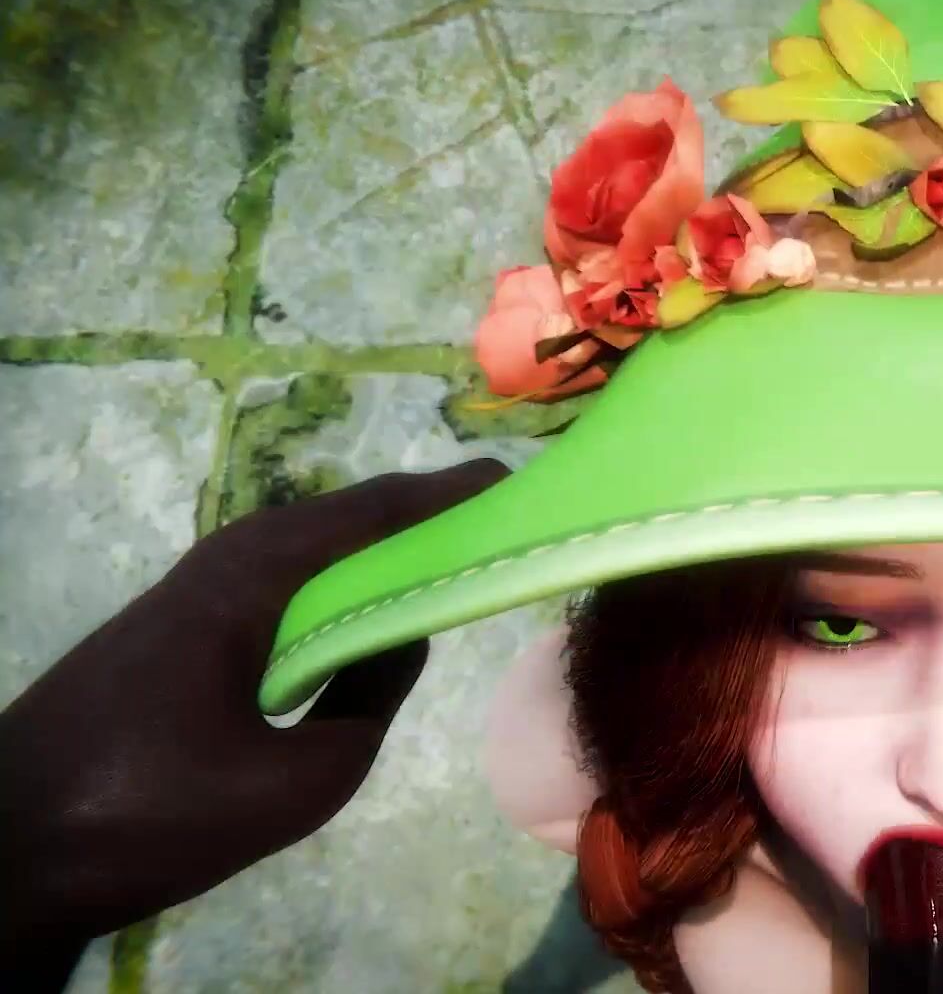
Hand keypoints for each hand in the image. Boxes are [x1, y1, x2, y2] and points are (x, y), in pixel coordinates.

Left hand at [0, 460, 507, 958]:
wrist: (11, 848)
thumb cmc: (156, 810)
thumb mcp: (300, 779)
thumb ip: (370, 699)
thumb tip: (403, 639)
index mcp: (251, 581)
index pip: (369, 516)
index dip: (443, 497)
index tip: (507, 480)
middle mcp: (221, 565)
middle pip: (338, 519)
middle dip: (416, 514)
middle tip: (486, 519)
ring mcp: (190, 595)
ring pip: (304, 551)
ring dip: (373, 549)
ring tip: (441, 560)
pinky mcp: (174, 631)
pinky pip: (275, 585)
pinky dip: (333, 584)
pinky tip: (359, 615)